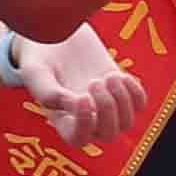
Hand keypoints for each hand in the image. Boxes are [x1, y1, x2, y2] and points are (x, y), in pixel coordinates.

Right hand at [16, 27, 148, 147]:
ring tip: (109, 77)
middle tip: (94, 82)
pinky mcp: (121, 91)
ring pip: (127, 122)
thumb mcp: (35, 73)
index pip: (78, 139)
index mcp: (63, 120)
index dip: (84, 125)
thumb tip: (75, 105)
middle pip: (108, 134)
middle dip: (107, 110)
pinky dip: (134, 92)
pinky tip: (119, 76)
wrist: (58, 36)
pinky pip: (139, 104)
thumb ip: (48, 92)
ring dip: (122, 100)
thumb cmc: (41, 58)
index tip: (83, 98)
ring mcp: (107, 107)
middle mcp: (87, 119)